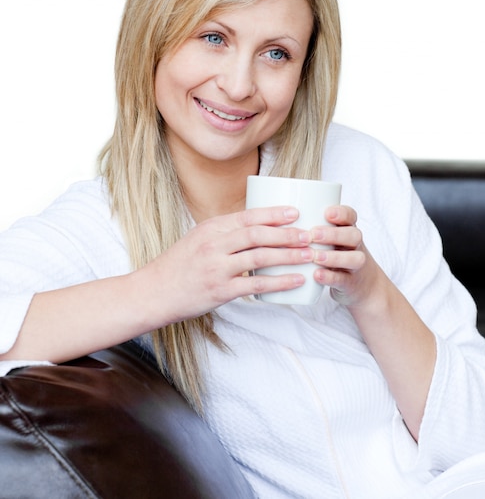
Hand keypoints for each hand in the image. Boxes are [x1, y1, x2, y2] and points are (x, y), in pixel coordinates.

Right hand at [135, 206, 313, 323]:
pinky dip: (279, 282)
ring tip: (309, 254)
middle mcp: (214, 245)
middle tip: (309, 234)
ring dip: (288, 256)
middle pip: (257, 234)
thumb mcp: (197, 239)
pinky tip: (296, 280)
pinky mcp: (220, 291)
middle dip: (287, 234)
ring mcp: (216, 268)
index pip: (247, 216)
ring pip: (260, 257)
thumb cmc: (178, 266)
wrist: (153, 292)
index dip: (273, 214)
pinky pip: (256, 286)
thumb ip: (224, 233)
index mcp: (210, 228)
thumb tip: (256, 228)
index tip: (295, 212)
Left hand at [310, 205, 384, 306]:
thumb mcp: (330, 237)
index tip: (326, 213)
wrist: (362, 284)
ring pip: (354, 258)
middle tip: (313, 235)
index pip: (350, 216)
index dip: (341, 213)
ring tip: (315, 256)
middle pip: (353, 235)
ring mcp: (356, 265)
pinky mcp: (351, 283)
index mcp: (348, 229)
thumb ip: (312, 225)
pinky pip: (344, 279)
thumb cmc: (336, 253)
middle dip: (333, 234)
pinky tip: (316, 275)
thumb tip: (278, 213)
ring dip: (334, 257)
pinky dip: (330, 277)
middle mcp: (355, 245)